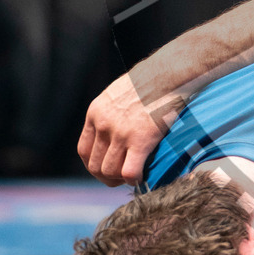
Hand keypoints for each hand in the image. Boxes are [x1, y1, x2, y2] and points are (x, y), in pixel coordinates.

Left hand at [77, 70, 183, 185]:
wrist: (169, 73)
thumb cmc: (151, 80)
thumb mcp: (120, 92)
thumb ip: (112, 111)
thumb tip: (117, 127)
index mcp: (95, 112)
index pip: (84, 150)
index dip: (94, 164)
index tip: (106, 168)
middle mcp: (104, 125)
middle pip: (95, 165)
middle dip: (106, 177)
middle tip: (120, 179)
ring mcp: (121, 134)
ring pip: (110, 171)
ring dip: (120, 180)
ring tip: (132, 178)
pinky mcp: (141, 140)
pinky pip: (130, 172)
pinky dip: (134, 180)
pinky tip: (143, 177)